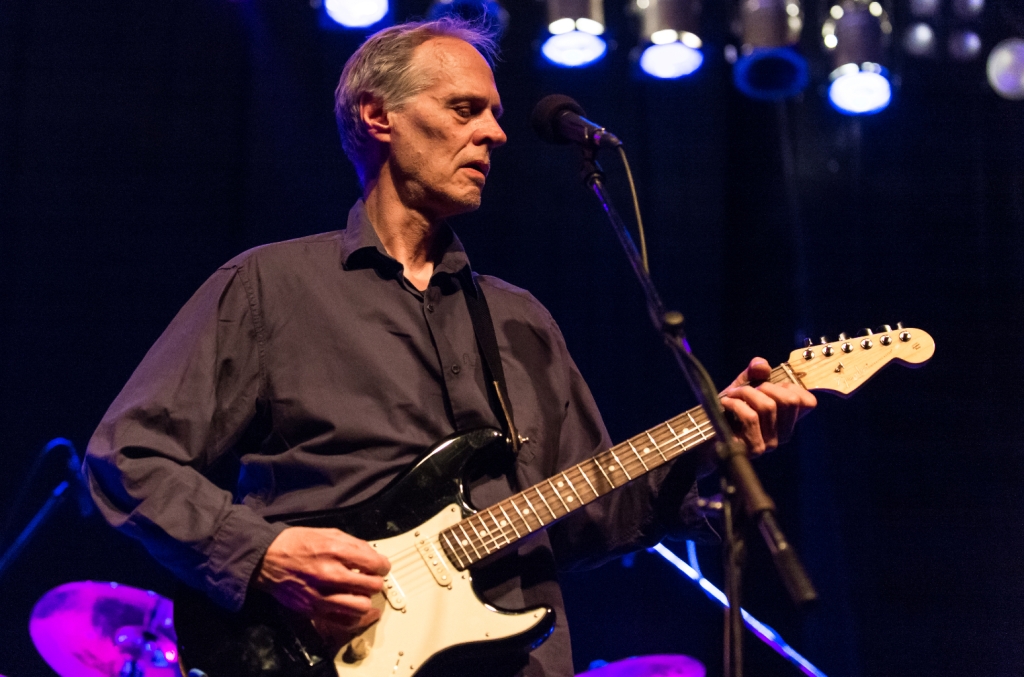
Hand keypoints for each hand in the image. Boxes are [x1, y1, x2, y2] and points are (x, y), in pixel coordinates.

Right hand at [253, 526, 390, 628]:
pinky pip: (343, 622)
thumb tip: (373, 556)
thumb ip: (353, 544)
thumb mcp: (328, 533)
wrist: (267, 560)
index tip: (381, 566)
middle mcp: (330, 574)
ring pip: (360, 607)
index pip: (374, 563)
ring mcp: (321, 595)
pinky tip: (357, 611)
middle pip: (371, 586)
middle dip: (376, 582)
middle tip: (372, 579)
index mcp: (335, 551)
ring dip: (366, 600)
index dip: (383, 565)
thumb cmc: (296, 543)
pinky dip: (355, 618)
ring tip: (362, 594)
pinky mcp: (313, 610)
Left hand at [719, 357, 816, 455]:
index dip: (789, 386)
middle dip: (765, 386)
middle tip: (745, 388)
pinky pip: (751, 417)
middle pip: (789, 401)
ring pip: (768, 406)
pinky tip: (725, 403)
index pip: (808, 402)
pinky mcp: (754, 448)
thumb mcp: (743, 387)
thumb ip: (755, 374)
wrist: (705, 435)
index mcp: (787, 420)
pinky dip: (735, 404)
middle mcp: (783, 434)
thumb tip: (761, 365)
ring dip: (745, 393)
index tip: (766, 385)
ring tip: (731, 394)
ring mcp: (770, 444)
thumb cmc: (727, 412)